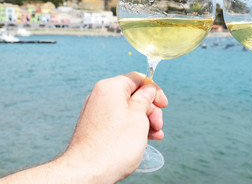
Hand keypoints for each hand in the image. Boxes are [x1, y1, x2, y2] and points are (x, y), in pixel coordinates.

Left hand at [0, 72, 167, 183]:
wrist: (88, 171)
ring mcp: (97, 112)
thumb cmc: (114, 145)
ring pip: (128, 110)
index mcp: (110, 87)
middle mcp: (101, 96)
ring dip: (144, 120)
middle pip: (133, 95)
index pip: (137, 78)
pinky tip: (144, 139)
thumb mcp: (138, 117)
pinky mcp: (96, 126)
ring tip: (155, 135)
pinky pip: (118, 121)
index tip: (164, 104)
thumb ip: (145, 99)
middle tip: (158, 125)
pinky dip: (133, 127)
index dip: (154, 90)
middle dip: (150, 109)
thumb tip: (148, 90)